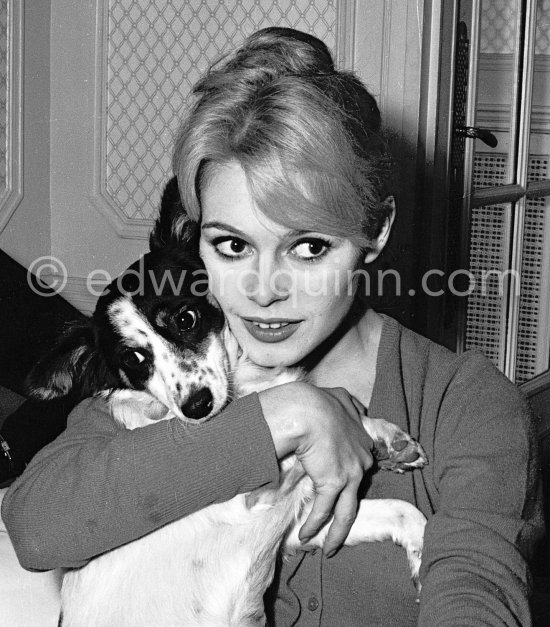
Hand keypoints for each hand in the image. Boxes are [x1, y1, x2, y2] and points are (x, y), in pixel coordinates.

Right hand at [258, 383, 373, 555]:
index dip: (350, 476)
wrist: (306, 410)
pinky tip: (307, 536)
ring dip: (337, 532)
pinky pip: (323, 511)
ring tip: (330, 547)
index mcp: (363, 439)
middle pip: (356, 492)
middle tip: (340, 526)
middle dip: (347, 509)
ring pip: (346, 511)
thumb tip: (353, 405)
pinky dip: (314, 525)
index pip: (360, 464)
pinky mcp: (334, 484)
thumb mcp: (341, 398)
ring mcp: (351, 474)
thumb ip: (349, 404)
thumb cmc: (317, 401)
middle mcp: (362, 459)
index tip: (342, 487)